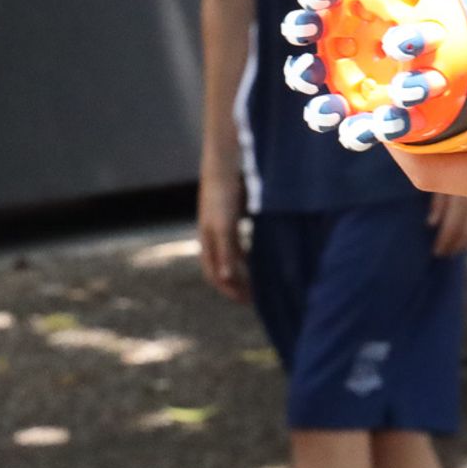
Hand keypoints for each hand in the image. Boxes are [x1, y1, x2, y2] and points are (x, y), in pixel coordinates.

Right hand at [196, 172, 248, 301]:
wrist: (223, 165)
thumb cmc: (222, 195)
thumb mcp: (225, 226)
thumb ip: (226, 251)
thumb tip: (226, 279)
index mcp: (208, 243)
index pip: (215, 275)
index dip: (229, 290)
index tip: (247, 302)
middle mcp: (211, 238)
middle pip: (221, 269)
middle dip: (235, 285)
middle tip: (254, 298)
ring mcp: (220, 228)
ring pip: (230, 257)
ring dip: (241, 271)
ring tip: (257, 282)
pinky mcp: (230, 218)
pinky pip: (237, 243)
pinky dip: (246, 255)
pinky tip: (258, 256)